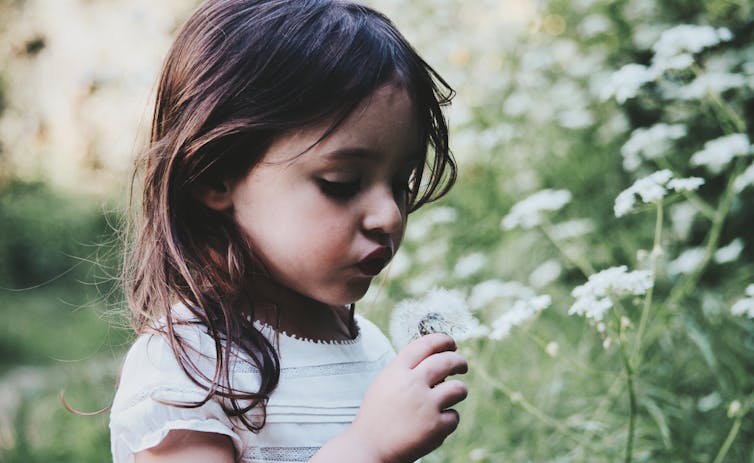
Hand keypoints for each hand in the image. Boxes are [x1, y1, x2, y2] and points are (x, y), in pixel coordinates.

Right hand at [347, 333, 467, 462]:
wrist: (368, 447)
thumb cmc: (376, 416)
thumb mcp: (384, 384)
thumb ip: (405, 371)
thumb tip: (435, 361)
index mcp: (397, 371)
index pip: (425, 345)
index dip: (442, 340)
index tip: (450, 343)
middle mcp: (412, 384)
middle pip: (447, 362)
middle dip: (459, 361)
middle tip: (462, 365)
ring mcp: (426, 405)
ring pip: (459, 389)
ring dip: (459, 391)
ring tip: (454, 396)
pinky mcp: (435, 426)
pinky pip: (454, 417)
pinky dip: (448, 420)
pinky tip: (437, 424)